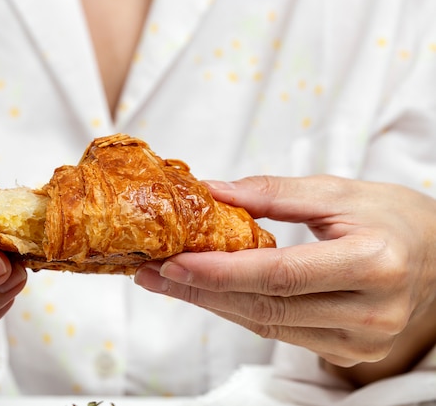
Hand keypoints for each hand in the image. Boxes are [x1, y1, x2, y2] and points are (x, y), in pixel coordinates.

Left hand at [135, 175, 435, 385]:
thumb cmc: (391, 217)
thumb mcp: (338, 191)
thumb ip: (274, 193)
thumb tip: (212, 190)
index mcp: (373, 263)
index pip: (281, 274)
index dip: (222, 271)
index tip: (173, 262)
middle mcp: (370, 312)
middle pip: (266, 307)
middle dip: (200, 291)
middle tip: (151, 274)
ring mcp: (360, 340)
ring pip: (266, 325)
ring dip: (211, 304)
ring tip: (167, 283)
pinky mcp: (347, 352)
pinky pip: (279, 332)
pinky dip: (239, 310)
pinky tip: (208, 293)